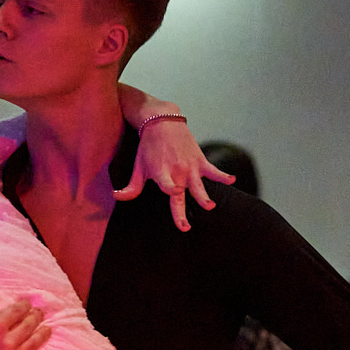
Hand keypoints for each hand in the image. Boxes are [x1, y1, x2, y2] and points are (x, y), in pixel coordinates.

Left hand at [117, 85, 232, 230]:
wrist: (163, 122)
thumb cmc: (148, 148)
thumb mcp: (138, 166)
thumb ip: (131, 186)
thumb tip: (116, 197)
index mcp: (161, 174)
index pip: (165, 183)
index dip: (169, 187)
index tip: (173, 190)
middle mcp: (176, 172)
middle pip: (181, 194)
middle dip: (182, 211)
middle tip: (185, 227)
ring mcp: (190, 167)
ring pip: (199, 186)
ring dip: (204, 197)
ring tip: (210, 206)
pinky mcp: (200, 161)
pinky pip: (213, 171)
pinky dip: (223, 176)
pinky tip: (232, 180)